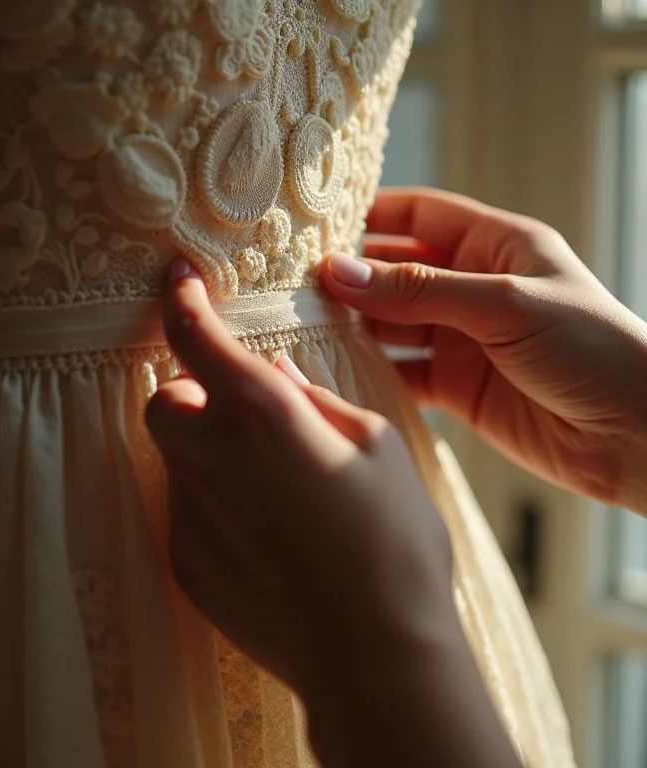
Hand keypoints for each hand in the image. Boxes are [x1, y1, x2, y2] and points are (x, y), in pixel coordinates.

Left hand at [146, 260, 519, 766]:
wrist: (375, 652)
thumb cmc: (393, 540)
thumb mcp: (377, 446)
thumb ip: (316, 401)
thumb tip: (280, 377)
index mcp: (262, 413)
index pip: (196, 338)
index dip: (181, 302)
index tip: (177, 282)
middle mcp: (210, 458)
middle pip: (163, 403)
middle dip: (192, 398)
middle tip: (244, 419)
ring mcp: (190, 515)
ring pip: (175, 460)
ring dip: (208, 455)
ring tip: (270, 490)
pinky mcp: (185, 563)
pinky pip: (185, 514)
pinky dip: (212, 507)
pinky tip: (266, 539)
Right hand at [322, 187, 646, 510]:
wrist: (636, 436)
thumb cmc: (593, 350)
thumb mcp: (505, 305)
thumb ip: (420, 291)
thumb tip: (341, 272)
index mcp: (496, 247)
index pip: (421, 215)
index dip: (372, 214)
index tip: (318, 225)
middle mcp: (474, 289)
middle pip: (399, 272)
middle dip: (353, 277)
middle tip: (297, 286)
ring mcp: (464, 340)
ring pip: (395, 325)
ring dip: (357, 328)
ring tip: (306, 329)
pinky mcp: (459, 387)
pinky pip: (405, 373)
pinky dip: (375, 374)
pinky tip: (341, 375)